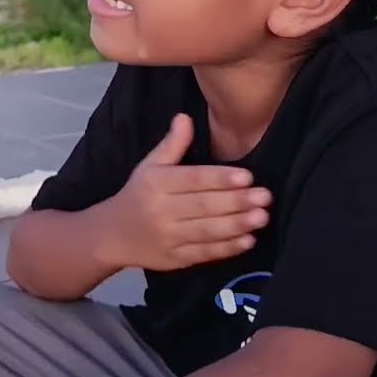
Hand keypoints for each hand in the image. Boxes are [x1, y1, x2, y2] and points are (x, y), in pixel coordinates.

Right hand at [96, 113, 270, 271]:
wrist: (112, 235)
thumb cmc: (138, 195)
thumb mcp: (149, 166)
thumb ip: (172, 144)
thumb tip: (184, 117)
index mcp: (156, 184)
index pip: (192, 180)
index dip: (220, 179)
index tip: (247, 176)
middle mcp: (161, 211)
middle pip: (203, 206)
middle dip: (236, 202)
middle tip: (265, 197)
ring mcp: (168, 237)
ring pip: (206, 231)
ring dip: (237, 225)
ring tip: (261, 217)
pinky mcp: (174, 259)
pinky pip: (203, 254)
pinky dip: (227, 248)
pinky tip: (248, 240)